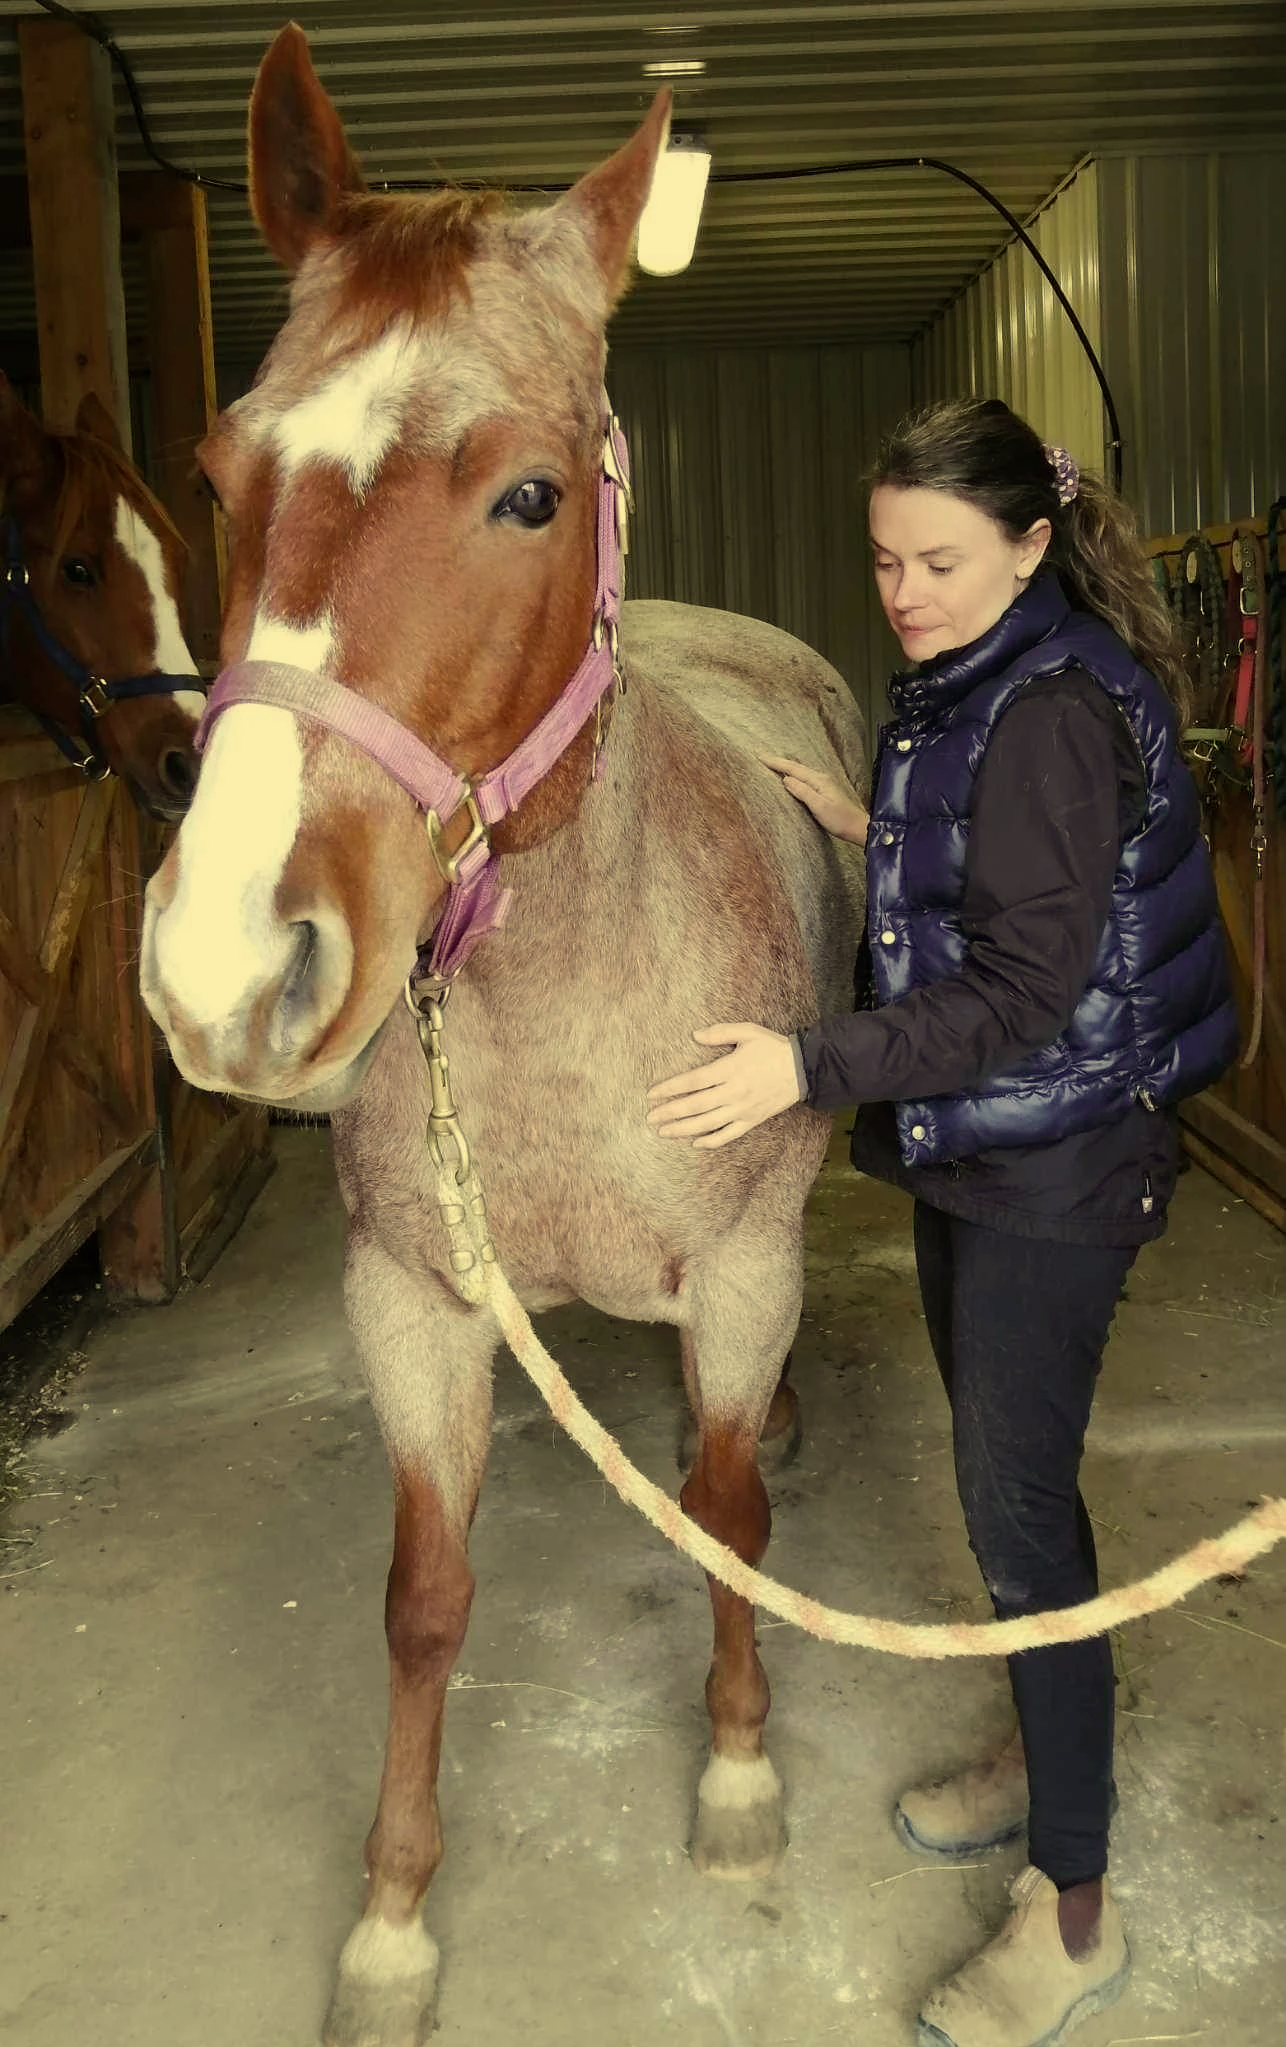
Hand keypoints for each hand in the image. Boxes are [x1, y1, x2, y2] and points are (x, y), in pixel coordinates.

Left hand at [647, 1024, 801, 1148]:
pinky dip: (711, 1141)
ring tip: (664, 1132)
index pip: (692, 1081)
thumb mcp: (748, 1031)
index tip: (652, 1094)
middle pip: (695, 1105)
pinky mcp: (752, 1120)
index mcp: (729, 1069)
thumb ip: (720, 1033)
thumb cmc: (773, 1048)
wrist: (803, 1069)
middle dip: (670, 1112)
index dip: (670, 1089)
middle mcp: (733, 1092)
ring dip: (683, 1129)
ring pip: (707, 1123)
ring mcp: (742, 1109)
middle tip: (650, 1118)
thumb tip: (695, 1035)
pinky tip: (695, 1144)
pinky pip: (728, 1135)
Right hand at [759, 753, 868, 845]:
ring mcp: (823, 783)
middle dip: (779, 762)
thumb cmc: (840, 819)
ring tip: (772, 764)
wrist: (858, 827)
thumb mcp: (819, 806)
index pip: (793, 768)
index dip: (776, 763)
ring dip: (785, 767)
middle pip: (796, 767)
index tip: (760, 757)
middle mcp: (821, 777)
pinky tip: (790, 777)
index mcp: (818, 780)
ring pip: (800, 771)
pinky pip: (804, 778)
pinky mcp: (824, 790)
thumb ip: (803, 791)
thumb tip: (786, 779)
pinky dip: (793, 775)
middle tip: (762, 757)